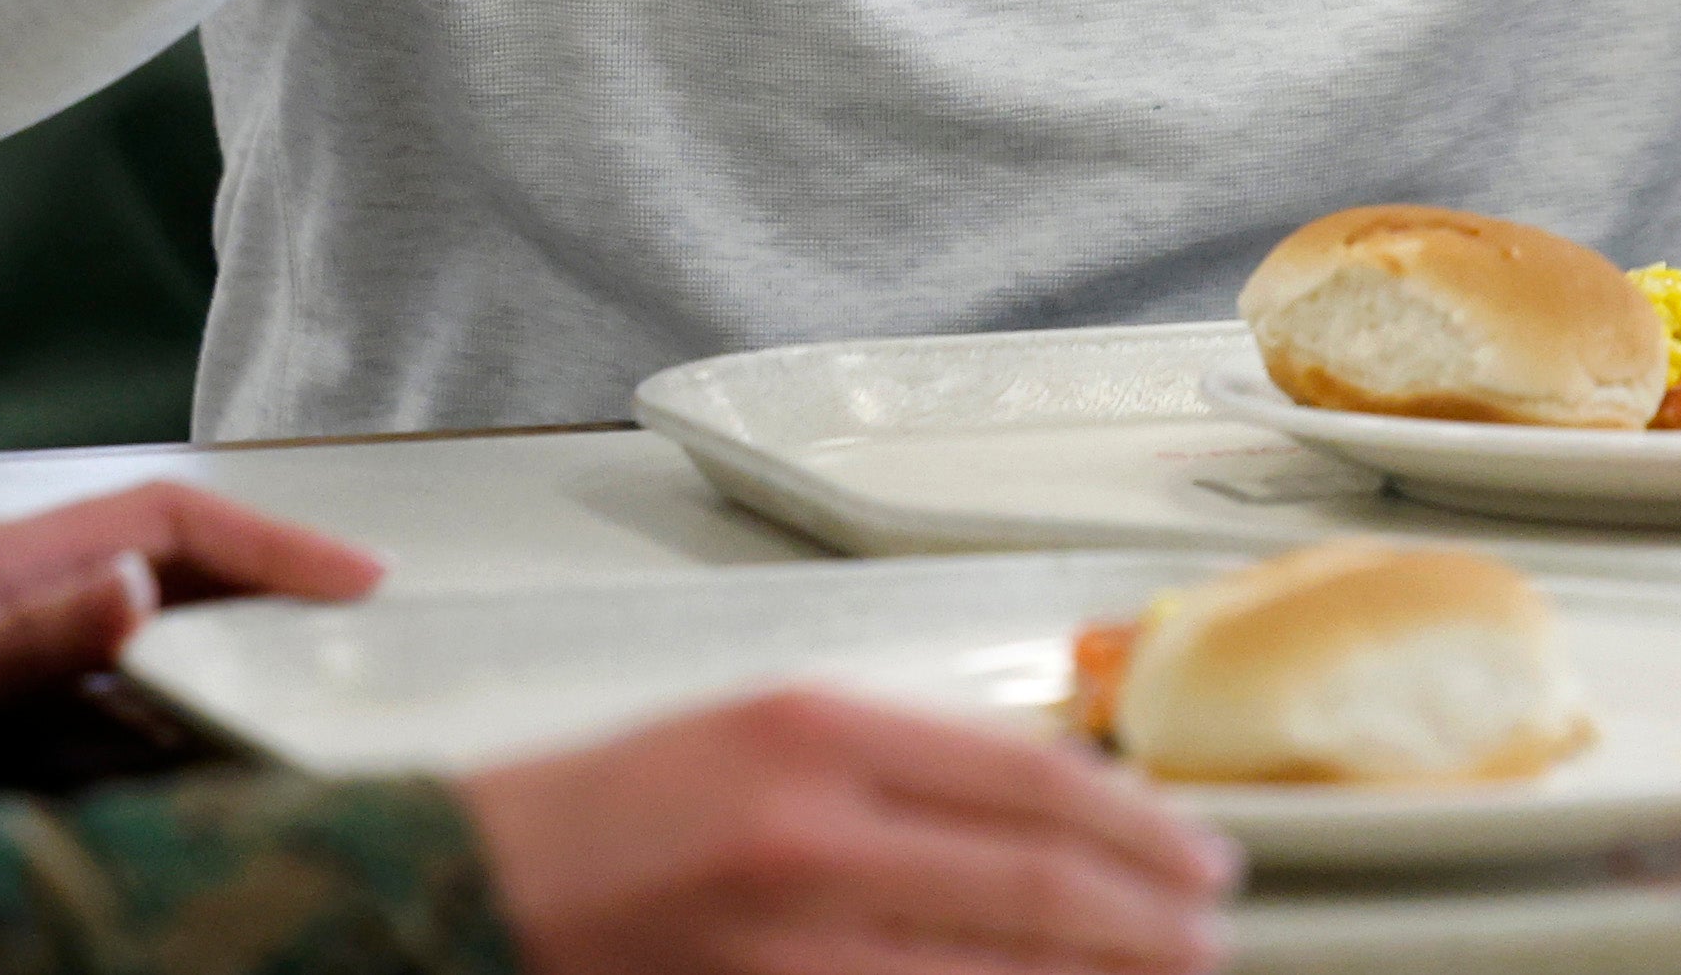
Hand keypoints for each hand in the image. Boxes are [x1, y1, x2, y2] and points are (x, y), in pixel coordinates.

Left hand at [0, 481, 379, 774]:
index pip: (165, 520)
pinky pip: (97, 700)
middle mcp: (4, 591)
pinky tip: (191, 756)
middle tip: (352, 628)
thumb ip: (24, 638)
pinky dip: (158, 719)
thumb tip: (137, 582)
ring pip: (139, 634)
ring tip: (295, 689)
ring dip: (218, 658)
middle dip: (263, 588)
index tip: (350, 576)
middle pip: (165, 565)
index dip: (266, 541)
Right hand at [462, 688, 1233, 974]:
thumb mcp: (762, 734)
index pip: (1024, 781)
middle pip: (1031, 889)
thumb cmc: (614, 808)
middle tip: (1210, 936)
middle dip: (1144, 921)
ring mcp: (786, 947)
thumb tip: (1052, 809)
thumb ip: (900, 767)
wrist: (470, 887)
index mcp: (811, 732)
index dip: (1134, 828)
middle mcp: (806, 835)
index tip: (1198, 855)